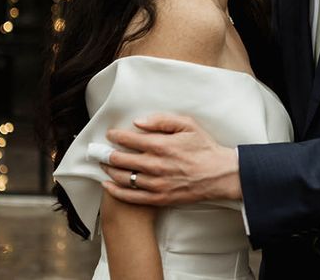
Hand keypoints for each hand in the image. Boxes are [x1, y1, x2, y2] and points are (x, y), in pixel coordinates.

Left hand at [101, 114, 241, 205]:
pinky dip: (116, 191)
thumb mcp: (187, 124)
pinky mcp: (159, 198)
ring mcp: (156, 184)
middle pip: (122, 160)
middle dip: (107, 154)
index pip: (130, 140)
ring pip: (124, 178)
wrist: (219, 175)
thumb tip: (138, 122)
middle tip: (99, 150)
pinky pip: (131, 197)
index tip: (110, 134)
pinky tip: (107, 185)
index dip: (116, 136)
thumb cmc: (204, 148)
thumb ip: (162, 120)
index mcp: (162, 145)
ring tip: (103, 164)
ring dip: (109, 170)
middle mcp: (156, 165)